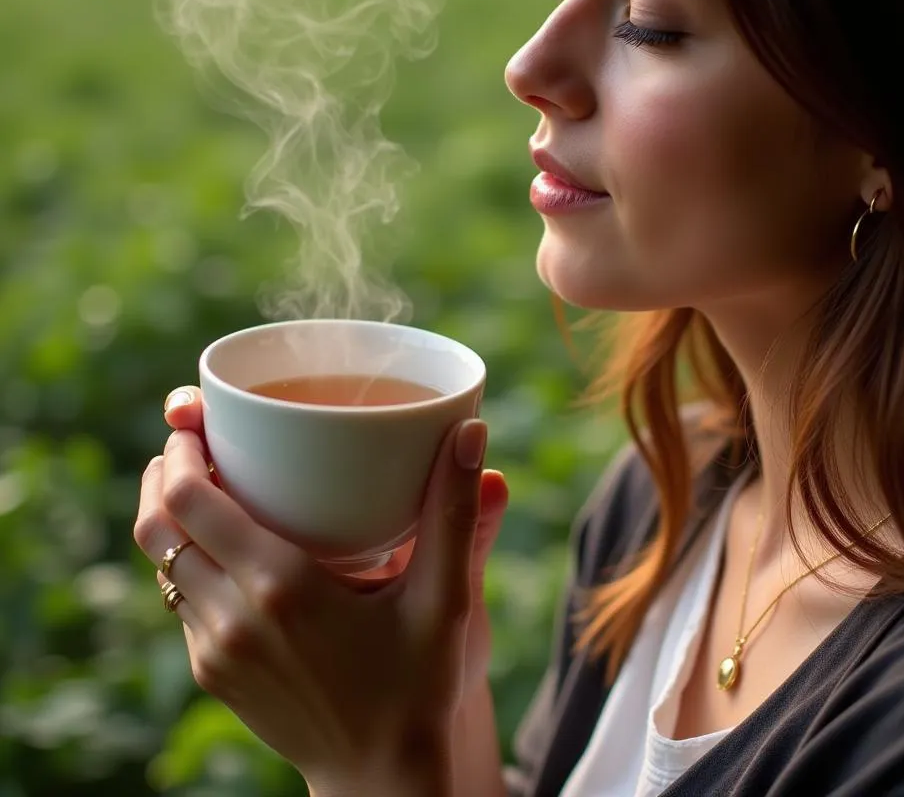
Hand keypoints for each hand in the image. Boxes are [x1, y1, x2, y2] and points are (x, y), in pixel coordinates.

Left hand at [134, 386, 507, 793]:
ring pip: (159, 565)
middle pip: (157, 526)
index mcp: (280, 586)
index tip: (197, 418)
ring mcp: (214, 651)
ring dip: (169, 515)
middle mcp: (232, 617)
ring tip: (200, 481)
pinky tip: (225, 545)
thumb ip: (455, 513)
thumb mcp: (445, 599)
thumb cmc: (418, 684)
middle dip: (163, 472)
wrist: (382, 778)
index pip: (189, 501)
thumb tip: (471, 433)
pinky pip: (179, 599)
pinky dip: (187, 559)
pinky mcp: (212, 674)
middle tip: (192, 439)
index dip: (180, 450)